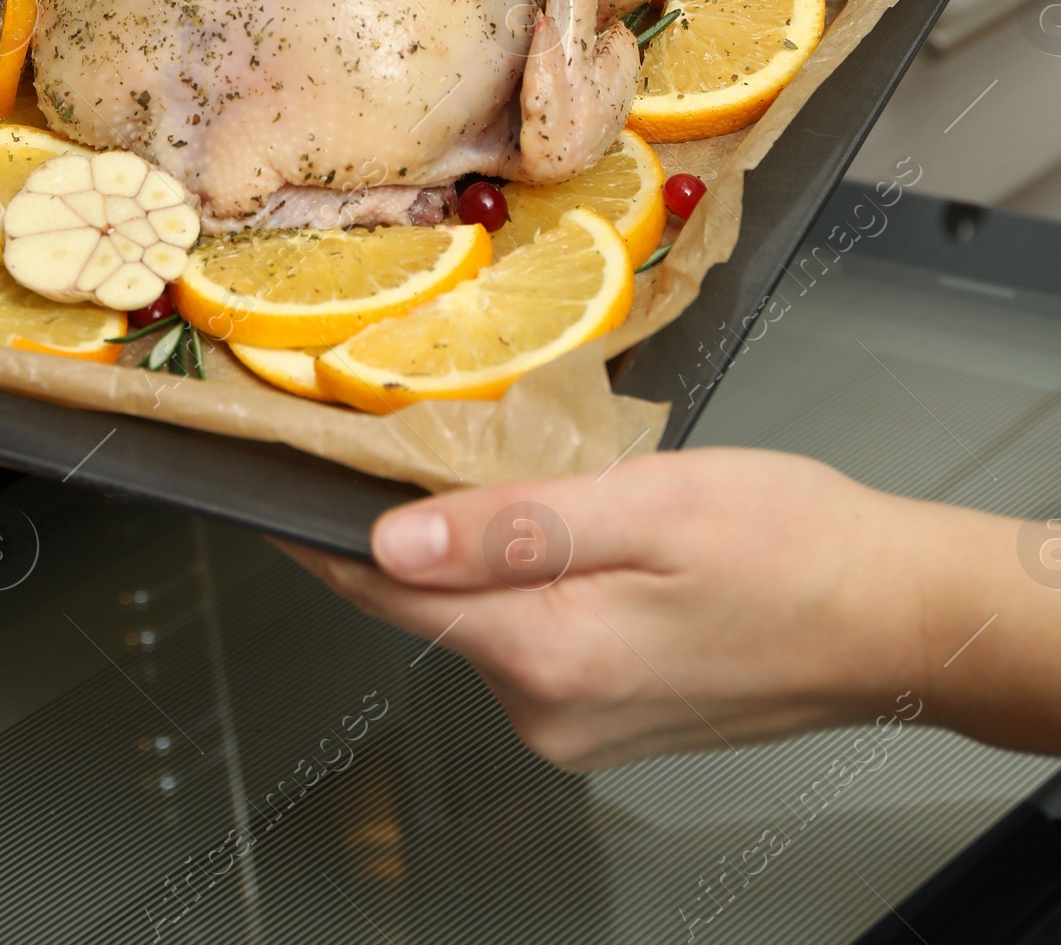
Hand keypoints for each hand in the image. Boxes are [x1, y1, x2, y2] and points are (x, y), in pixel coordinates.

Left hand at [281, 448, 1054, 769]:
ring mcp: (578, 723)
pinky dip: (521, 582)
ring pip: (478, 618)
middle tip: (374, 440)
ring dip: (468, 551)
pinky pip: (529, 637)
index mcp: (546, 651)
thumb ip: (514, 526)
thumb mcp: (649, 503)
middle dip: (395, 527)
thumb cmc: (794, 547)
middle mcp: (548, 707)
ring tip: (484, 468)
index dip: (315, 530)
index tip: (264, 483)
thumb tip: (392, 540)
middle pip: (424, 602)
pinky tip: (556, 532)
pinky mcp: (608, 715)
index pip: (382, 589)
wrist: (898, 617)